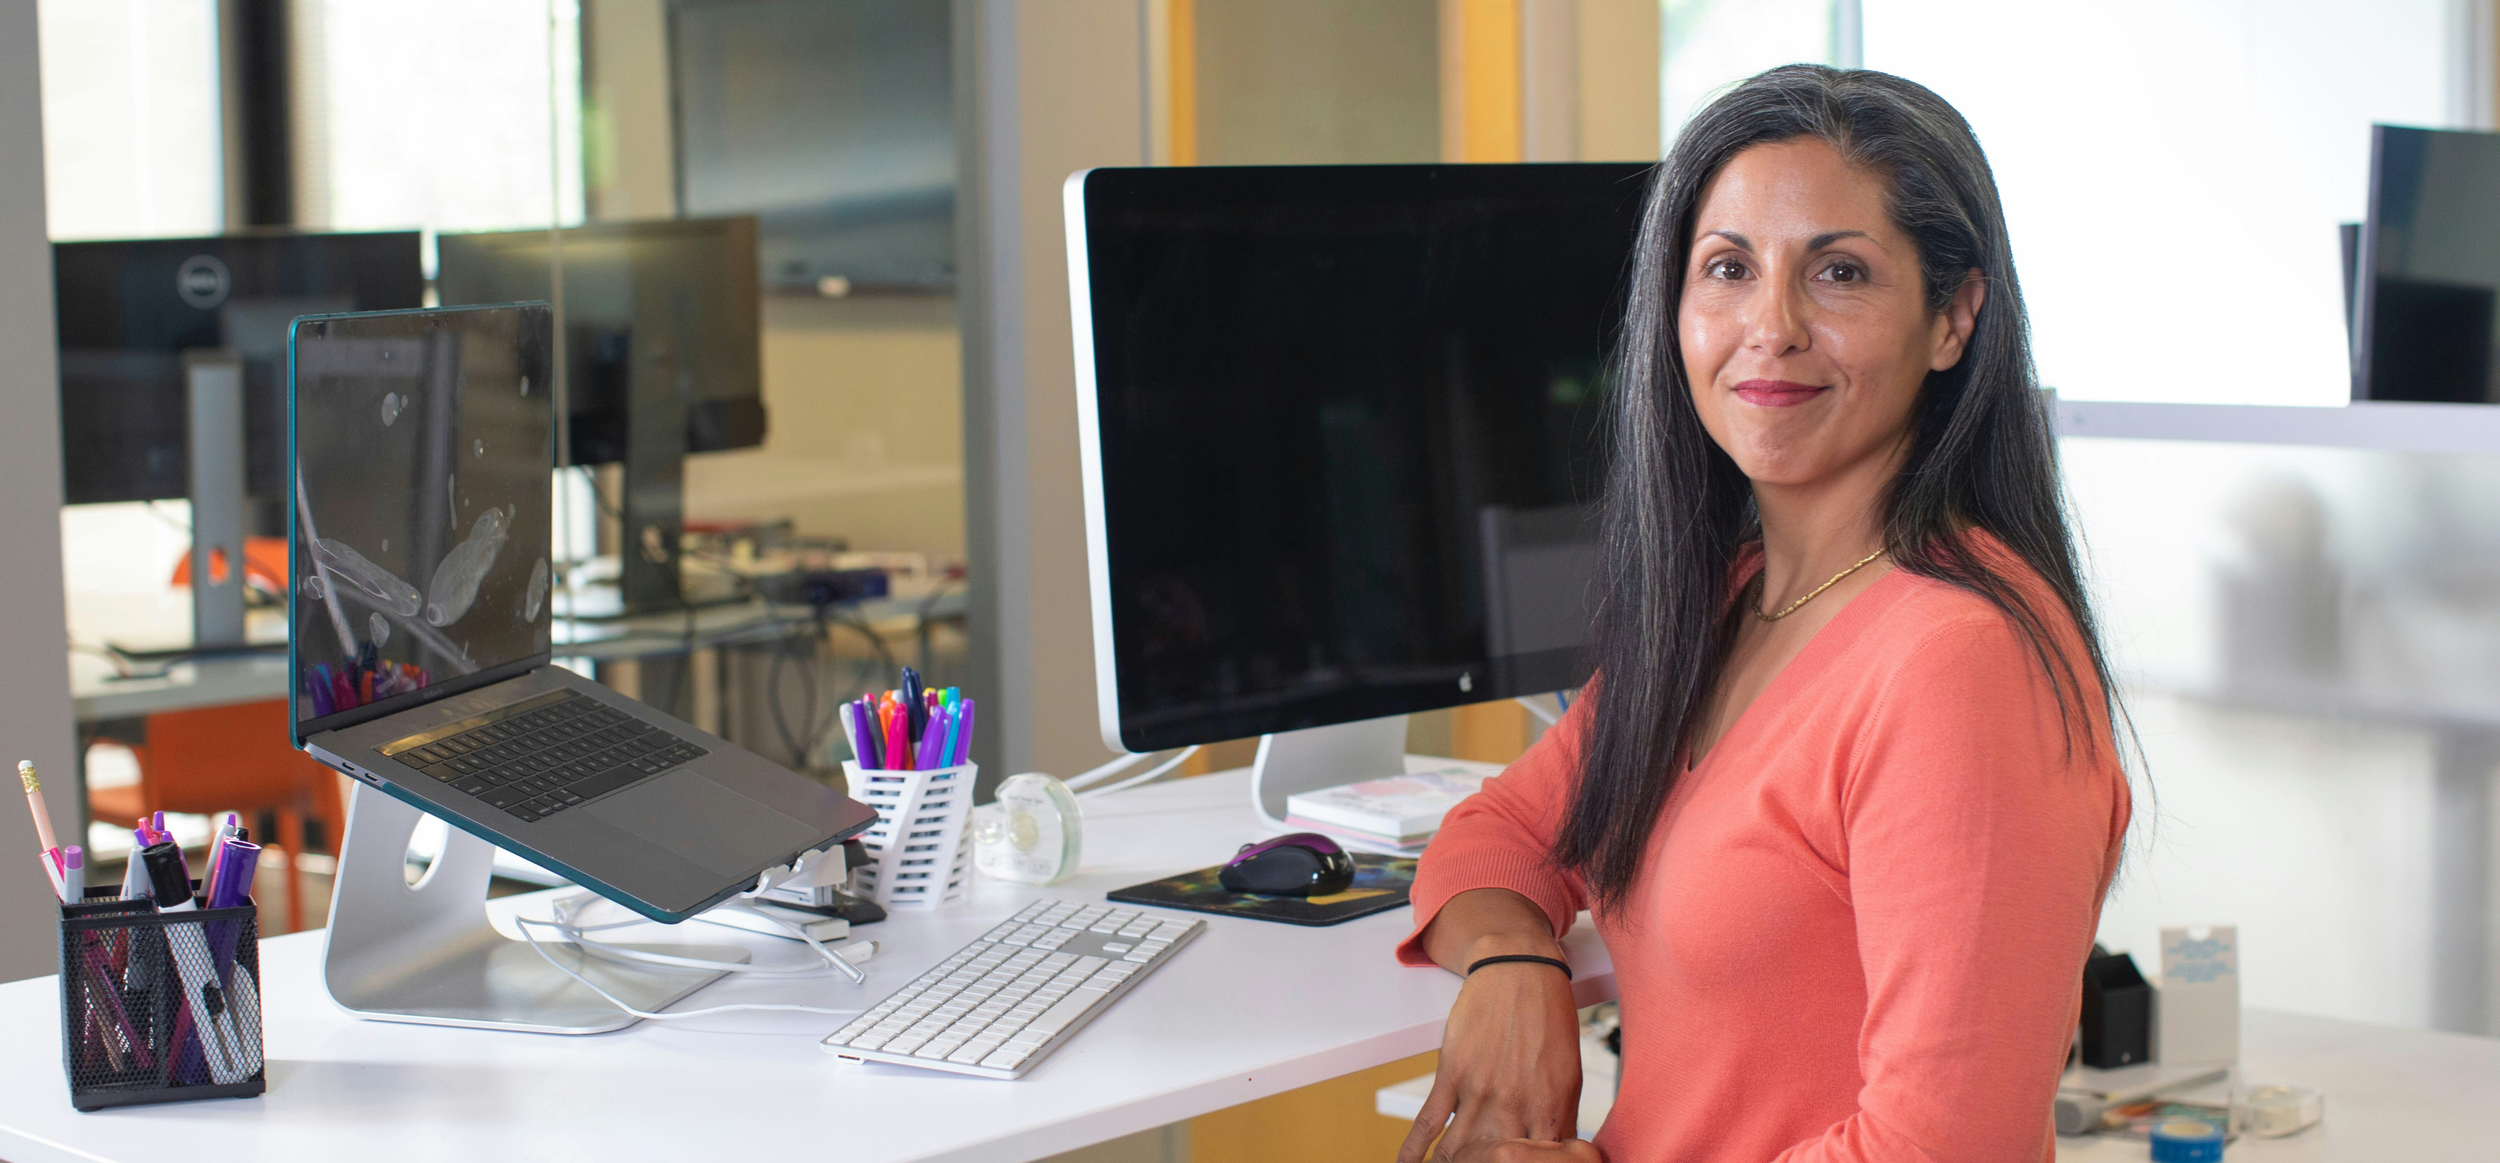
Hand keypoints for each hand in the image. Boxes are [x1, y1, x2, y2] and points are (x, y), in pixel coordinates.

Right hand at [1396, 951, 1583, 1162]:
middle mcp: (1515, 1107)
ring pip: (1458, 1152)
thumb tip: (1552, 1152)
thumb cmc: (1549, 1020)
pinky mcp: (1452, 1076)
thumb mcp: (1568, 1076)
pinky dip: (1413, 1150)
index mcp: (1550, 1110)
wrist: (1520, 972)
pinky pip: (1428, 1122)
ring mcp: (1480, 1093)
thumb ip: (1559, 1119)